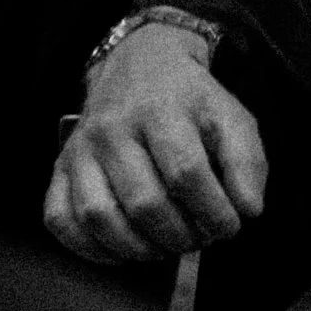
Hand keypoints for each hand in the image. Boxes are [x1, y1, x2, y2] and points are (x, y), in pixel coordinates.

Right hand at [44, 22, 266, 267]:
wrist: (141, 61)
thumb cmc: (189, 99)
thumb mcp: (229, 115)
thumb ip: (247, 161)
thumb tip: (250, 209)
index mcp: (161, 108)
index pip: (186, 173)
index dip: (213, 212)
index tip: (230, 226)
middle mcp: (114, 126)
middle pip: (143, 202)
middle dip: (179, 236)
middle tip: (198, 239)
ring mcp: (82, 148)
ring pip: (100, 216)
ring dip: (139, 249)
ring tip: (166, 247)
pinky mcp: (61, 166)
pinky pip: (60, 218)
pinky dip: (89, 247)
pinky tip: (122, 249)